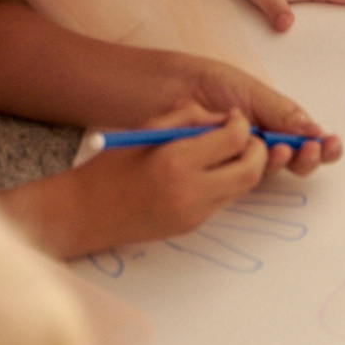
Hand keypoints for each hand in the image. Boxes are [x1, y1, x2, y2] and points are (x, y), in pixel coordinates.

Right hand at [55, 110, 268, 249]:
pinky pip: (224, 201)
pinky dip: (226, 183)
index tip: (234, 118)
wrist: (86, 212)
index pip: (234, 140)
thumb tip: (227, 118)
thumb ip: (190, 117)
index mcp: (175, 161)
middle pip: (251, 172)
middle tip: (248, 139)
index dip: (242, 125)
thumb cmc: (113, 165)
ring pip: (242, 189)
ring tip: (227, 152)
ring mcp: (194, 214)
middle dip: (257, 151)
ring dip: (245, 167)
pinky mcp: (193, 226)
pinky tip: (208, 171)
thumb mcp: (149, 128)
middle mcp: (189, 191)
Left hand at [144, 49, 343, 175]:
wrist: (165, 90)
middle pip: (293, 160)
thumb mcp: (249, 92)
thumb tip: (314, 131)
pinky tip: (261, 156)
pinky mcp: (218, 172)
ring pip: (272, 172)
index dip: (320, 144)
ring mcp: (238, 158)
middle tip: (312, 150)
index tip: (330, 143)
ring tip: (282, 149)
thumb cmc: (206, 83)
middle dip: (309, 158)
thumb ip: (281, 112)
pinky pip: (244, 179)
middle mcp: (258, 142)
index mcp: (270, 120)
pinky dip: (256, 171)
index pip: (302, 137)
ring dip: (285, 163)